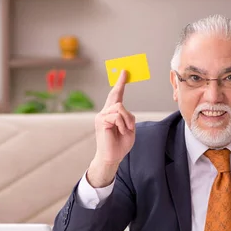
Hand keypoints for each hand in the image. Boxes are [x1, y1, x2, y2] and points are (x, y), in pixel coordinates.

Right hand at [87, 70, 135, 186]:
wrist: (111, 157)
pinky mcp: (101, 120)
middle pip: (115, 95)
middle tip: (125, 72)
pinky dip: (123, 124)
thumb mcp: (129, 129)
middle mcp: (105, 112)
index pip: (116, 96)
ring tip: (126, 130)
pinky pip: (117, 116)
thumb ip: (128, 118)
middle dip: (120, 83)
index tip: (124, 73)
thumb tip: (124, 111)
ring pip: (120, 107)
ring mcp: (102, 116)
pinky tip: (121, 131)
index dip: (120, 84)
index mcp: (112, 114)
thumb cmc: (120, 145)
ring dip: (127, 119)